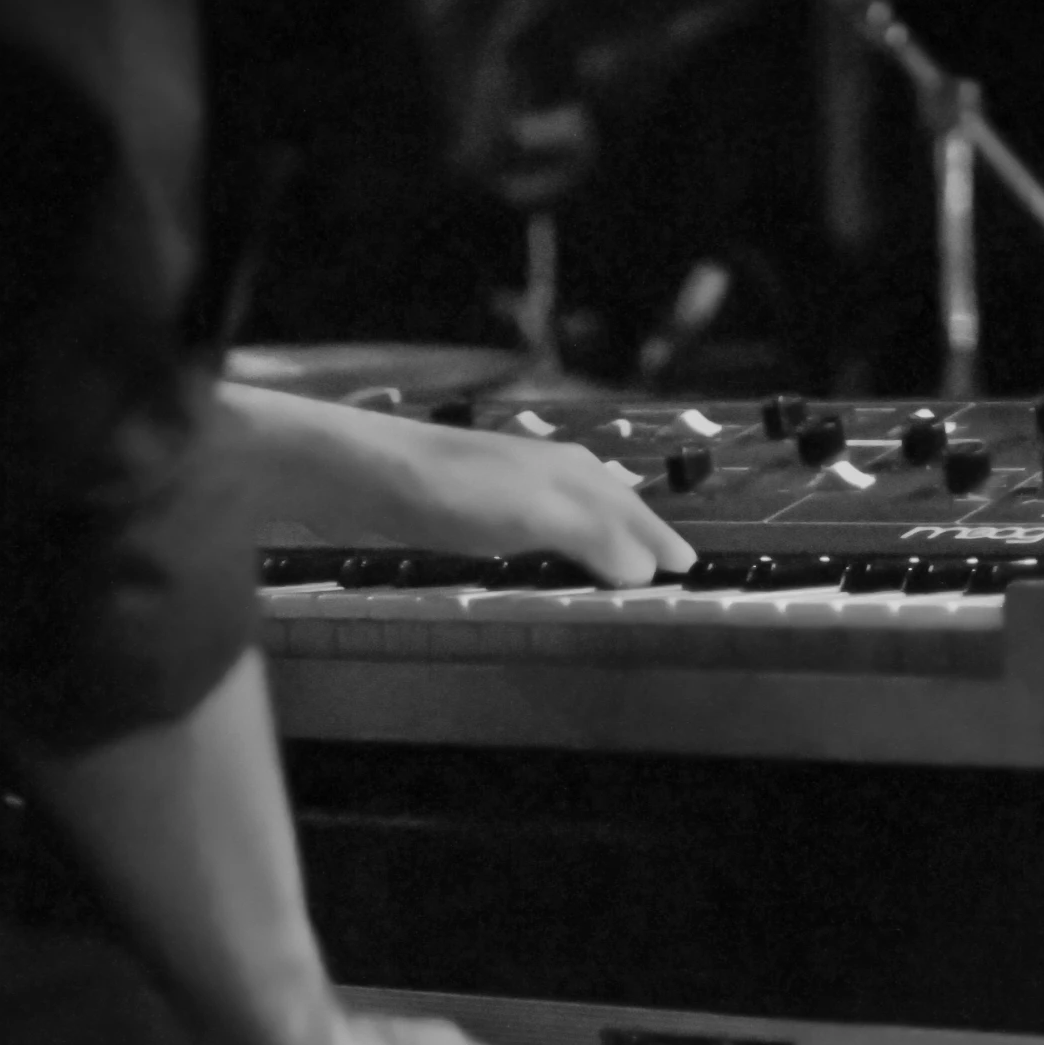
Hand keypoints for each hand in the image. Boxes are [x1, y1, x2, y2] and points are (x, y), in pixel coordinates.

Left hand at [218, 384, 695, 587]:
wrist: (357, 473)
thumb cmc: (445, 490)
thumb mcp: (531, 516)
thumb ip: (591, 538)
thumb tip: (642, 571)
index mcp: (569, 474)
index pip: (630, 513)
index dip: (657, 542)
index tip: (686, 568)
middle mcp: (546, 472)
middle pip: (610, 503)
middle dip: (641, 532)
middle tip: (670, 561)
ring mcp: (508, 483)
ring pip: (575, 506)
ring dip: (605, 530)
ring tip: (623, 550)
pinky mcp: (470, 502)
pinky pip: (537, 521)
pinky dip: (561, 535)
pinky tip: (542, 543)